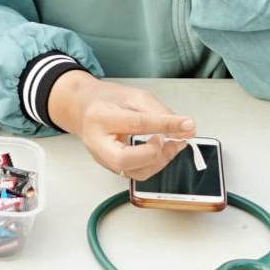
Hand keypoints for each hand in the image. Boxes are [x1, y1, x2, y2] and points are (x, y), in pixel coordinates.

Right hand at [46, 71, 198, 180]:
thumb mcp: (133, 96)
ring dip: (160, 161)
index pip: (137, 124)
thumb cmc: (105, 101)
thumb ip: (159, 111)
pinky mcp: (111, 167)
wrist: (82, 109)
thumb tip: (185, 128)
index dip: (165, 124)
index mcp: (101, 117)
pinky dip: (154, 164)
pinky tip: (161, 151)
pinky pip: (136, 173)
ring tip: (172, 144)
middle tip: (170, 140)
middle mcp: (98, 142)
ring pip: (134, 172)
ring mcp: (103, 158)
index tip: (187, 124)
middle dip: (155, 153)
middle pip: (126, 159)